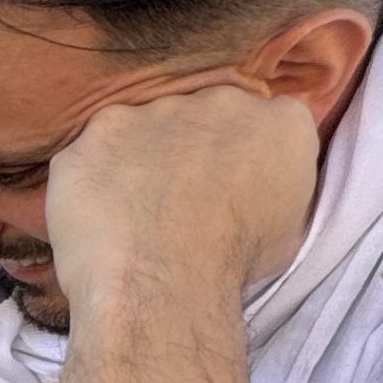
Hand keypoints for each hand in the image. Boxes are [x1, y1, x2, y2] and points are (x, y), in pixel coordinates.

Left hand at [46, 85, 319, 316]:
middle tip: (177, 194)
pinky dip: (93, 172)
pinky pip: (95, 145)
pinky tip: (97, 209)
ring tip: (132, 208)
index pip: (267, 120)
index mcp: (280, 122)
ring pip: (146, 125)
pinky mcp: (103, 128)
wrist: (165, 281)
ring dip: (138, 156)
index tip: (227, 181)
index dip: (242, 152)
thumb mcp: (288, 228)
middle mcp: (223, 102)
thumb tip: (257, 188)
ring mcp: (158, 109)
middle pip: (205, 114)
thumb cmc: (233, 266)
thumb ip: (277, 186)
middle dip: (192, 146)